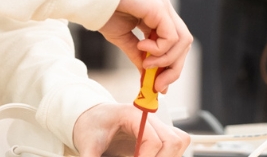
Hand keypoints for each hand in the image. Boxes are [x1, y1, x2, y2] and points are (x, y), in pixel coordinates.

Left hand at [72, 103, 189, 156]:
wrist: (91, 118)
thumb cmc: (90, 126)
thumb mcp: (87, 144)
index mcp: (132, 114)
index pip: (153, 140)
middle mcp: (149, 118)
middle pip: (173, 140)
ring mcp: (156, 125)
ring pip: (179, 141)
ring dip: (169, 156)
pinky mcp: (158, 134)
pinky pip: (176, 144)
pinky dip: (170, 155)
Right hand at [99, 0, 192, 92]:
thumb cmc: (104, 10)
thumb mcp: (123, 38)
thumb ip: (137, 55)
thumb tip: (146, 74)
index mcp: (157, 17)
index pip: (174, 45)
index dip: (170, 66)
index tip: (158, 86)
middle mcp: (164, 11)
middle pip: (183, 44)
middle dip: (173, 68)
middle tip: (158, 86)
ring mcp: (164, 8)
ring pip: (182, 41)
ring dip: (166, 60)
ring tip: (147, 64)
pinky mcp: (159, 7)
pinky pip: (171, 36)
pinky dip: (160, 49)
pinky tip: (142, 47)